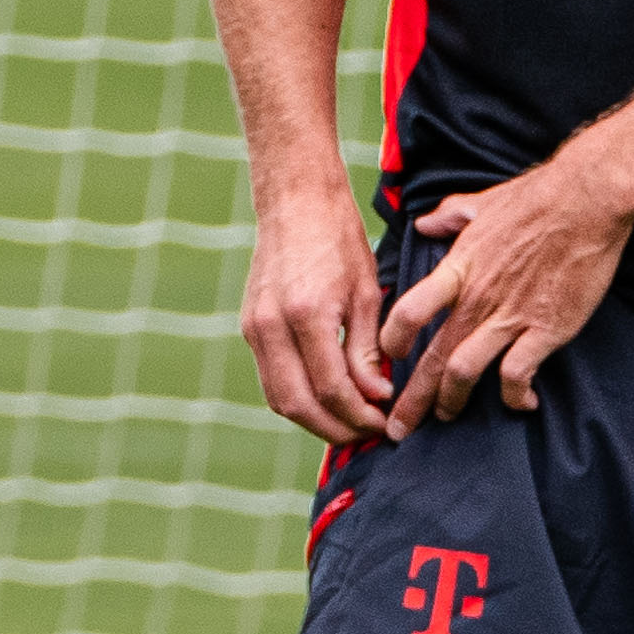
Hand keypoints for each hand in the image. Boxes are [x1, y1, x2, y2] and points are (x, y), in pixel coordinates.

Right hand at [237, 186, 397, 446]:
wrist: (295, 200)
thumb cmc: (339, 239)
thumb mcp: (367, 293)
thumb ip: (368, 349)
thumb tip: (376, 396)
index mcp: (306, 315)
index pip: (333, 389)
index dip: (360, 415)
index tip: (385, 422)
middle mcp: (271, 326)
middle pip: (299, 405)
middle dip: (336, 429)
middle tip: (369, 433)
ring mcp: (253, 328)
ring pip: (279, 399)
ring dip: (314, 420)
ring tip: (350, 422)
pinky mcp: (248, 327)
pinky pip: (270, 379)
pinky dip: (297, 399)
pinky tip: (327, 400)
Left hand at [379, 156, 633, 423]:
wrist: (586, 199)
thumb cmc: (537, 197)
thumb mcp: (482, 202)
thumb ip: (449, 216)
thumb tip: (426, 223)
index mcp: (459, 268)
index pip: (409, 312)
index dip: (392, 341)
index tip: (388, 359)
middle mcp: (477, 298)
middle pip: (431, 357)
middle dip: (411, 399)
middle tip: (398, 427)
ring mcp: (510, 316)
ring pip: (464, 371)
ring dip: (451, 401)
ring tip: (447, 416)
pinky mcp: (545, 329)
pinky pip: (518, 374)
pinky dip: (514, 395)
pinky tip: (521, 403)